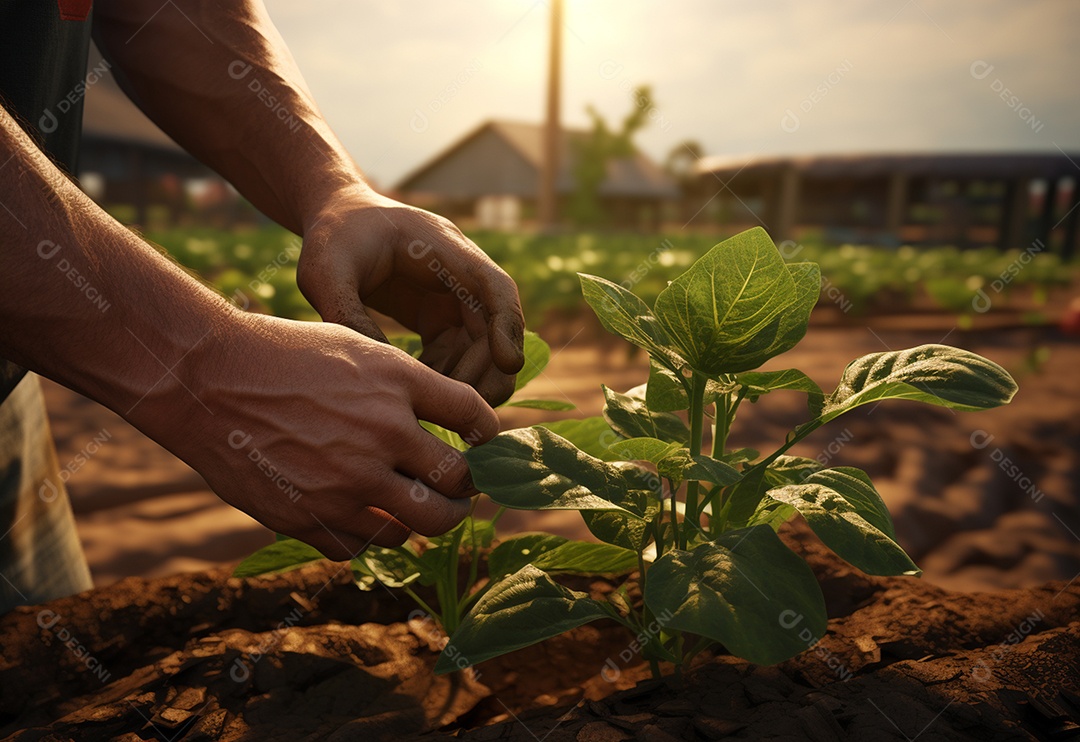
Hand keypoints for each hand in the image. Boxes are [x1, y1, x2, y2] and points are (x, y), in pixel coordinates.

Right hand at [134, 312, 497, 558]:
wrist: (206, 380)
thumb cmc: (284, 356)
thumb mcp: (356, 348)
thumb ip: (407, 388)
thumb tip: (455, 427)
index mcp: (396, 384)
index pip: (475, 418)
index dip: (489, 435)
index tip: (483, 445)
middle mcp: (381, 435)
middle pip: (459, 485)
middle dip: (467, 491)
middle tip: (460, 490)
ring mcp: (346, 482)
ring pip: (418, 526)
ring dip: (422, 519)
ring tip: (415, 507)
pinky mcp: (310, 517)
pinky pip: (363, 546)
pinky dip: (368, 535)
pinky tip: (361, 515)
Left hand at [296, 192, 524, 405]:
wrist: (334, 217)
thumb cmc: (332, 234)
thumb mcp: (325, 270)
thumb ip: (345, 313)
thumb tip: (377, 369)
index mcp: (443, 248)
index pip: (495, 286)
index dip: (508, 325)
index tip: (508, 362)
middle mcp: (459, 273)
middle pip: (496, 326)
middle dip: (490, 368)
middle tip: (467, 407)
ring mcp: (452, 297)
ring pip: (481, 347)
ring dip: (470, 379)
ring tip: (438, 406)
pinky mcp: (438, 316)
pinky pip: (457, 354)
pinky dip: (447, 377)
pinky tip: (421, 391)